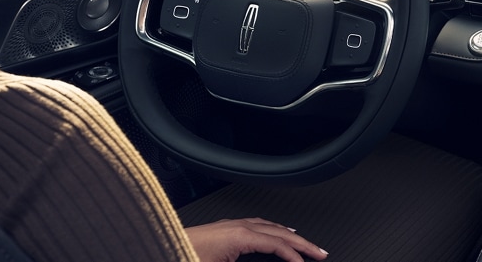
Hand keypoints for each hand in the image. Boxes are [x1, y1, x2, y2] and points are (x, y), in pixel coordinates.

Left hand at [185, 217, 328, 261]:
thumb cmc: (184, 256)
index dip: (296, 256)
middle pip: (280, 232)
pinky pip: (258, 224)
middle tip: (321, 252)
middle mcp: (238, 226)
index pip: (278, 244)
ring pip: (271, 226)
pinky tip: (275, 233)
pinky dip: (274, 229)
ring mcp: (231, 224)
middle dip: (303, 243)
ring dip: (291, 235)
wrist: (160, 249)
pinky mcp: (224, 228)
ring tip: (306, 243)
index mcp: (240, 236)